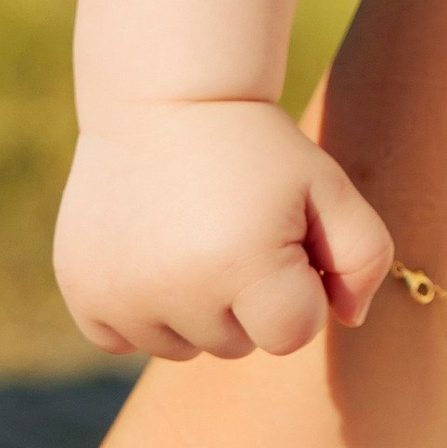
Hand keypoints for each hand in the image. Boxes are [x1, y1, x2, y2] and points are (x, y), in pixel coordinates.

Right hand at [55, 98, 393, 360]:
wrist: (164, 100)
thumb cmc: (259, 149)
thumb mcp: (330, 186)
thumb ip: (365, 258)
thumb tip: (348, 320)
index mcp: (243, 266)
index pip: (292, 335)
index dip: (299, 290)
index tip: (285, 240)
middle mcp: (174, 290)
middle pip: (236, 345)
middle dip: (247, 299)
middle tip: (233, 228)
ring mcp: (120, 295)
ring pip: (180, 348)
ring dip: (194, 309)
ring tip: (192, 238)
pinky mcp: (81, 292)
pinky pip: (122, 339)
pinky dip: (140, 310)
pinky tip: (152, 254)